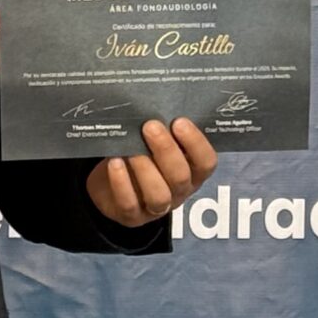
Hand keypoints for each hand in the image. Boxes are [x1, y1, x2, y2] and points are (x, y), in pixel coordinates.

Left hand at [85, 118, 218, 227]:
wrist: (111, 187)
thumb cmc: (141, 156)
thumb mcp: (155, 145)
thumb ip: (163, 130)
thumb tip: (158, 100)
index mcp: (192, 171)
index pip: (206, 162)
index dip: (196, 144)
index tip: (179, 121)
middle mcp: (179, 191)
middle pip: (180, 177)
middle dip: (166, 150)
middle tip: (150, 126)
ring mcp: (157, 207)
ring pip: (158, 194)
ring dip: (145, 169)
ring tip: (130, 149)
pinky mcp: (132, 216)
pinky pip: (129, 203)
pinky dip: (121, 183)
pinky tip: (114, 163)